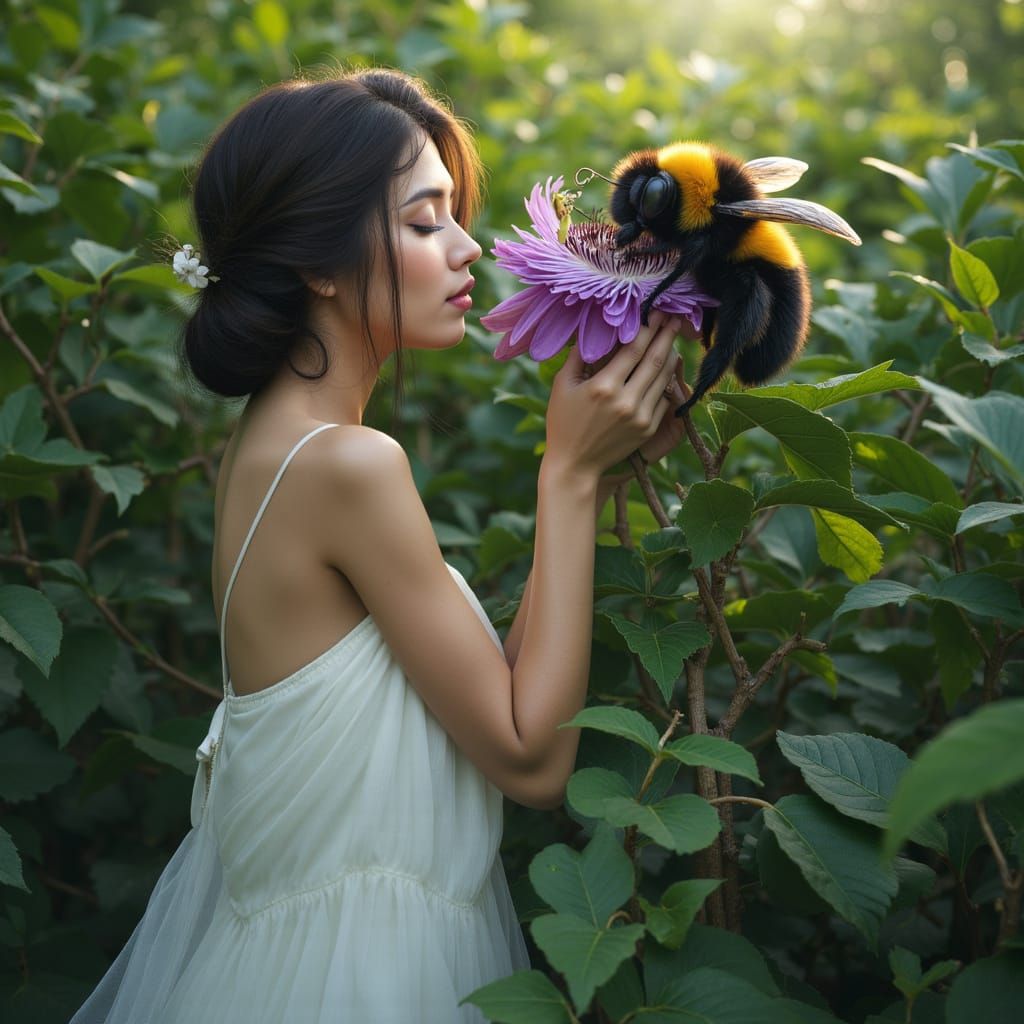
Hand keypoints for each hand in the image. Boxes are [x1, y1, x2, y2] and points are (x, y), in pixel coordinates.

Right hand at [544, 312, 683, 480]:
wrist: (575, 465)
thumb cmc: (563, 422)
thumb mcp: (563, 385)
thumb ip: (579, 356)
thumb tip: (594, 330)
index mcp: (604, 387)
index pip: (635, 349)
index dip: (648, 328)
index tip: (656, 312)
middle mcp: (626, 401)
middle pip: (655, 360)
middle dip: (667, 336)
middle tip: (673, 318)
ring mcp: (640, 417)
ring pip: (663, 379)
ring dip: (670, 356)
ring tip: (672, 339)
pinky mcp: (648, 429)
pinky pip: (663, 399)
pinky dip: (666, 382)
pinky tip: (666, 369)